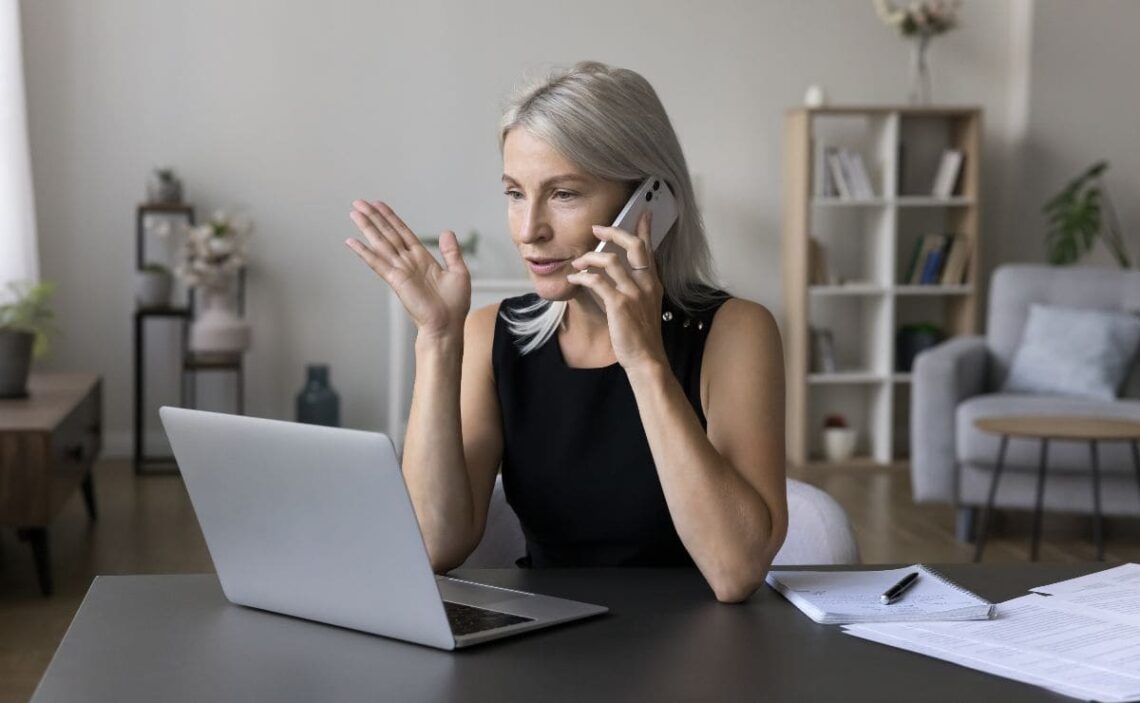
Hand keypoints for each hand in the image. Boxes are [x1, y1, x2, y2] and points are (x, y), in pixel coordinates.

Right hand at [346, 200, 470, 339]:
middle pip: (388, 234)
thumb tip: (447, 232)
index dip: (391, 218)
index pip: (403, 232)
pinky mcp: (396, 281)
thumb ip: (451, 252)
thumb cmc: (454, 305)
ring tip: (354, 212)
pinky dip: (364, 252)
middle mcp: (408, 262)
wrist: (447, 325)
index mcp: (422, 258)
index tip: (378, 205)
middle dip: (374, 218)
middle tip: (359, 202)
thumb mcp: (459, 272)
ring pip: (380, 243)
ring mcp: (400, 270)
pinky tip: (352, 242)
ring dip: (367, 227)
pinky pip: (377, 263)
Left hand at [567, 210, 667, 371]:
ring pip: (610, 260)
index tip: (643, 213)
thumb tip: (609, 274)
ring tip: (577, 262)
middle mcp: (646, 284)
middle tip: (597, 228)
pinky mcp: (619, 304)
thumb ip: (633, 289)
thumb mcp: (644, 308)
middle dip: (614, 232)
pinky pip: (597, 281)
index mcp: (653, 284)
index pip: (649, 249)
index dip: (645, 229)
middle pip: (633, 246)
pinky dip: (582, 277)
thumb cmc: (642, 336)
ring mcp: (633, 293)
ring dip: (589, 257)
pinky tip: (573, 279)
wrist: (646, 359)